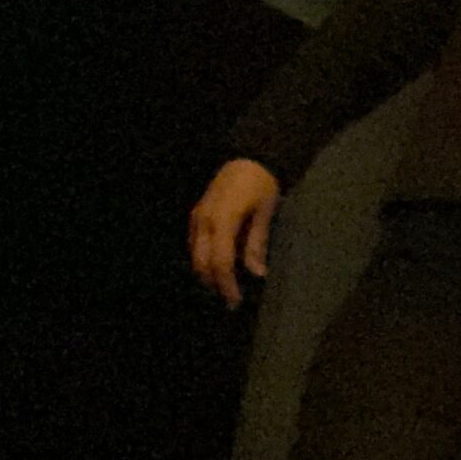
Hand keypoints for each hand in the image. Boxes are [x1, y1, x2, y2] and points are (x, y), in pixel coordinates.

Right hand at [189, 159, 280, 307]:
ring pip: (195, 255)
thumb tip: (257, 274)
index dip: (227, 284)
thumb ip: (256, 244)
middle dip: (214, 283)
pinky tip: (216, 267)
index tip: (236, 301)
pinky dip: (203, 259)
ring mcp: (196, 217)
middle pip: (202, 262)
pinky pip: (195, 244)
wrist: (249, 158)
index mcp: (222, 221)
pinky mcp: (196, 215)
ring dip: (207, 273)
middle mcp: (203, 221)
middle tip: (230, 300)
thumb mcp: (265, 214)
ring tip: (223, 287)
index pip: (220, 262)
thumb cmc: (262, 185)